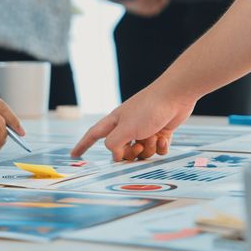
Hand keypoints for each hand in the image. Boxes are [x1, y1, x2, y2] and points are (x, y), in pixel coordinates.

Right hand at [71, 84, 195, 160]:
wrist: (176, 95)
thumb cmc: (149, 108)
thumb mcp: (126, 128)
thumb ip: (115, 144)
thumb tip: (116, 155)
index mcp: (115, 122)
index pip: (94, 135)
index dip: (83, 145)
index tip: (75, 155)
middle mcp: (128, 126)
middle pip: (122, 151)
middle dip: (131, 154)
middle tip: (139, 145)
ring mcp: (145, 129)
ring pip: (142, 152)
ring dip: (148, 149)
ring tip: (154, 137)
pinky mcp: (160, 131)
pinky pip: (157, 149)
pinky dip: (161, 147)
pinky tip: (164, 138)